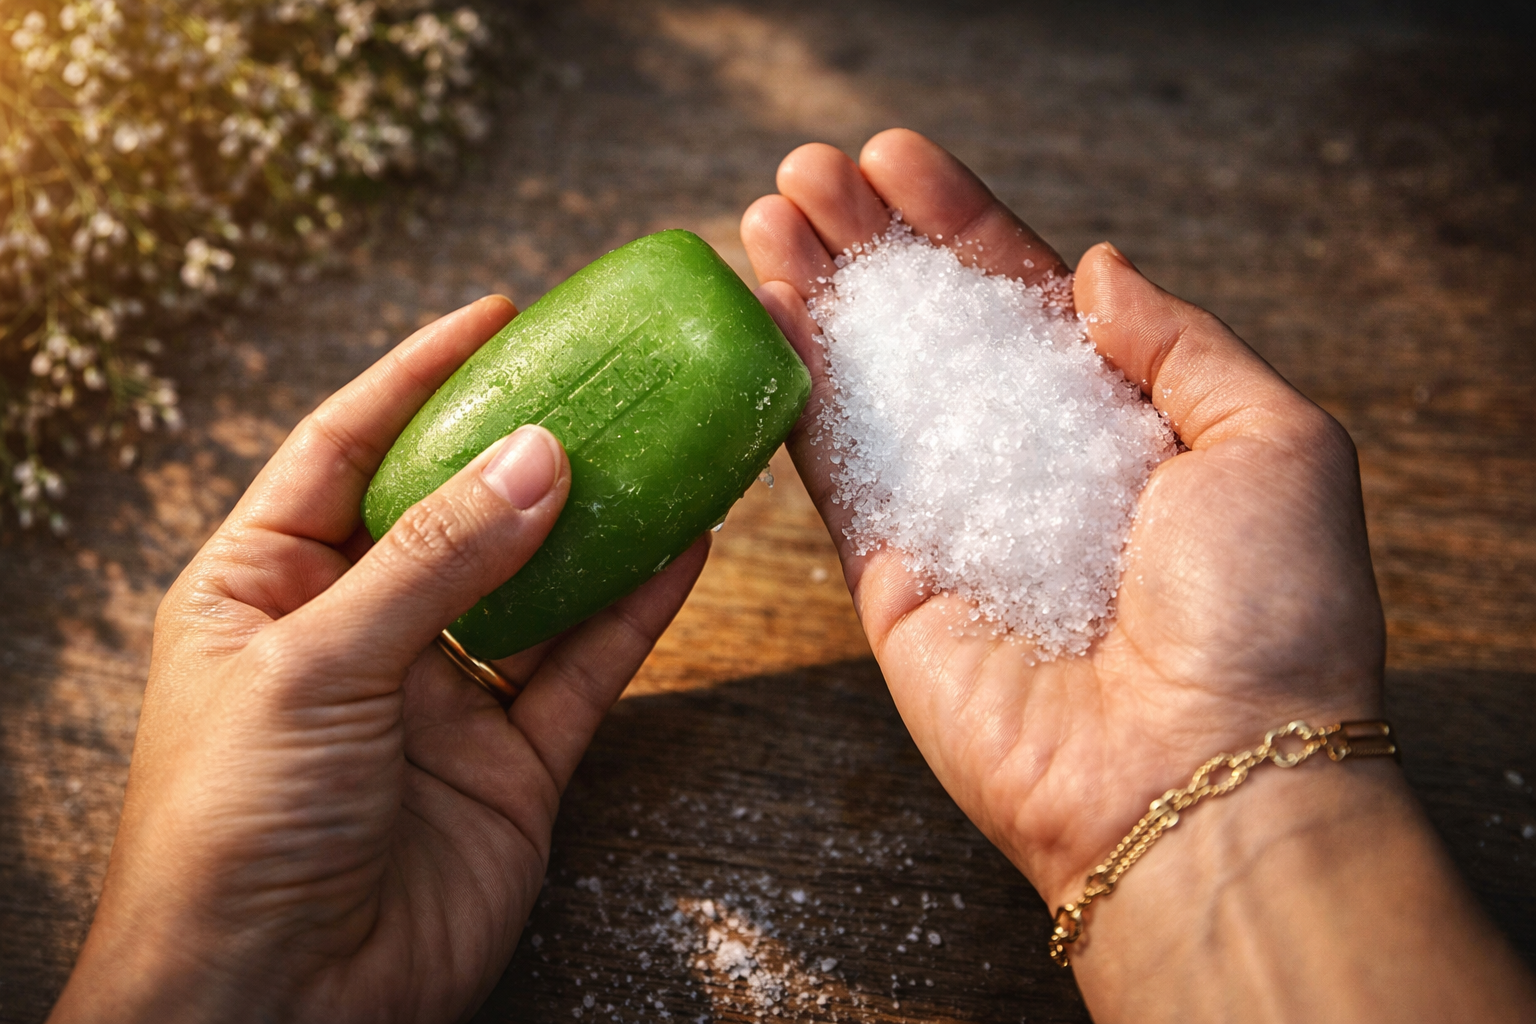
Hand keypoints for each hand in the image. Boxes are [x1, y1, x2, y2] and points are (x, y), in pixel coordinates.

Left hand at [50, 297, 708, 1023]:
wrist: (280, 1007)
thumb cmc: (234, 833)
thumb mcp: (314, 665)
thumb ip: (431, 561)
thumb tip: (536, 457)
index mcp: (266, 590)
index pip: (343, 450)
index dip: (416, 377)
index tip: (494, 318)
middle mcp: (357, 632)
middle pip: (451, 507)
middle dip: (520, 439)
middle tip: (595, 371)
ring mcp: (440, 697)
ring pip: (533, 583)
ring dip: (595, 518)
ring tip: (659, 442)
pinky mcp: (511, 762)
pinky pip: (583, 666)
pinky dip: (635, 609)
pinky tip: (682, 545)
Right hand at [742, 130, 1535, 1020]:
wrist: (1199, 780)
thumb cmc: (1265, 614)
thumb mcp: (1272, 439)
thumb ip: (1177, 341)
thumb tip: (1094, 269)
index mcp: (1126, 427)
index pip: (1027, 298)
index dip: (961, 222)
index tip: (896, 157)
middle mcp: (1034, 467)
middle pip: (934, 330)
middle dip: (872, 245)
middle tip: (807, 172)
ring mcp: (957, 522)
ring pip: (871, 385)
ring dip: (818, 297)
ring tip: (766, 211)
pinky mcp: (891, 583)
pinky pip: (833, 470)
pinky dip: (796, 390)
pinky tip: (763, 312)